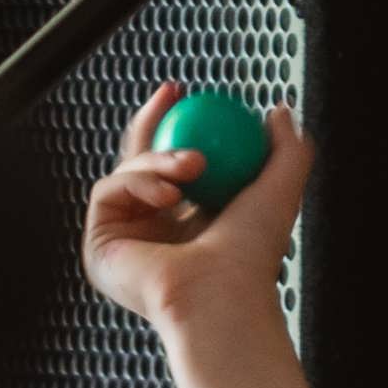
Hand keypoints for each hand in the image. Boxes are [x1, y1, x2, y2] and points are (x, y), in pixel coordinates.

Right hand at [81, 105, 314, 340]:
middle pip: (139, 160)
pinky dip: (137, 181)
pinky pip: (108, 190)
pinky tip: (166, 195)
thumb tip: (279, 113)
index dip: (179, 124)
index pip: (177, 163)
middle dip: (151, 118)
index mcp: (191, 222)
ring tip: (193, 167)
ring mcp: (125, 239)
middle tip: (172, 93)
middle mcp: (154, 230)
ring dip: (159, 158)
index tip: (191, 94)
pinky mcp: (100, 246)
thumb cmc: (252, 254)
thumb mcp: (280, 189)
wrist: (221, 294)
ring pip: (126, 170)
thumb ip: (287, 149)